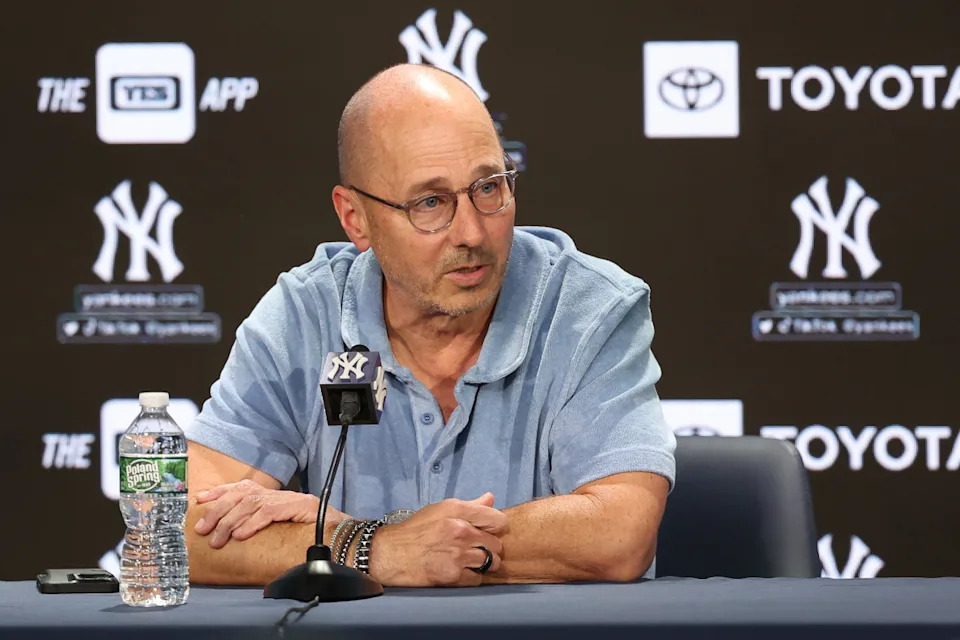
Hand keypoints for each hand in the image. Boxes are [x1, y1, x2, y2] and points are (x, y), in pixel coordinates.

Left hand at [193, 479, 319, 548]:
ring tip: (217, 539)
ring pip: (252, 503)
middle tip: (202, 529)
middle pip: (242, 493)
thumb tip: (234, 536)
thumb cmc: (310, 534)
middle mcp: (279, 493)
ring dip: (230, 521)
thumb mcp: (280, 528)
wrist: (342, 533)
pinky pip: (270, 512)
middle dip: (218, 510)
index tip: (200, 500)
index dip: (220, 492)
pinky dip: (252, 523)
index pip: (242, 487)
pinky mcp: (299, 506)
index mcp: (273, 496)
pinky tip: (240, 535)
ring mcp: (289, 498)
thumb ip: (260, 526)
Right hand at [369, 492, 506, 586]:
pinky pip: (478, 579)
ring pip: (491, 562)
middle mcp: (461, 531)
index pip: (498, 520)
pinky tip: (461, 572)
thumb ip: (469, 505)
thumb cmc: (415, 530)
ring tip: (470, 561)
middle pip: (497, 544)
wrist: (390, 554)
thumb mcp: (440, 510)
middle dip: (489, 547)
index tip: (490, 532)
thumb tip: (491, 498)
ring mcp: (458, 555)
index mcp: (458, 511)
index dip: (496, 527)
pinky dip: (472, 577)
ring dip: (483, 564)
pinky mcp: (453, 576)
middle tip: (476, 549)